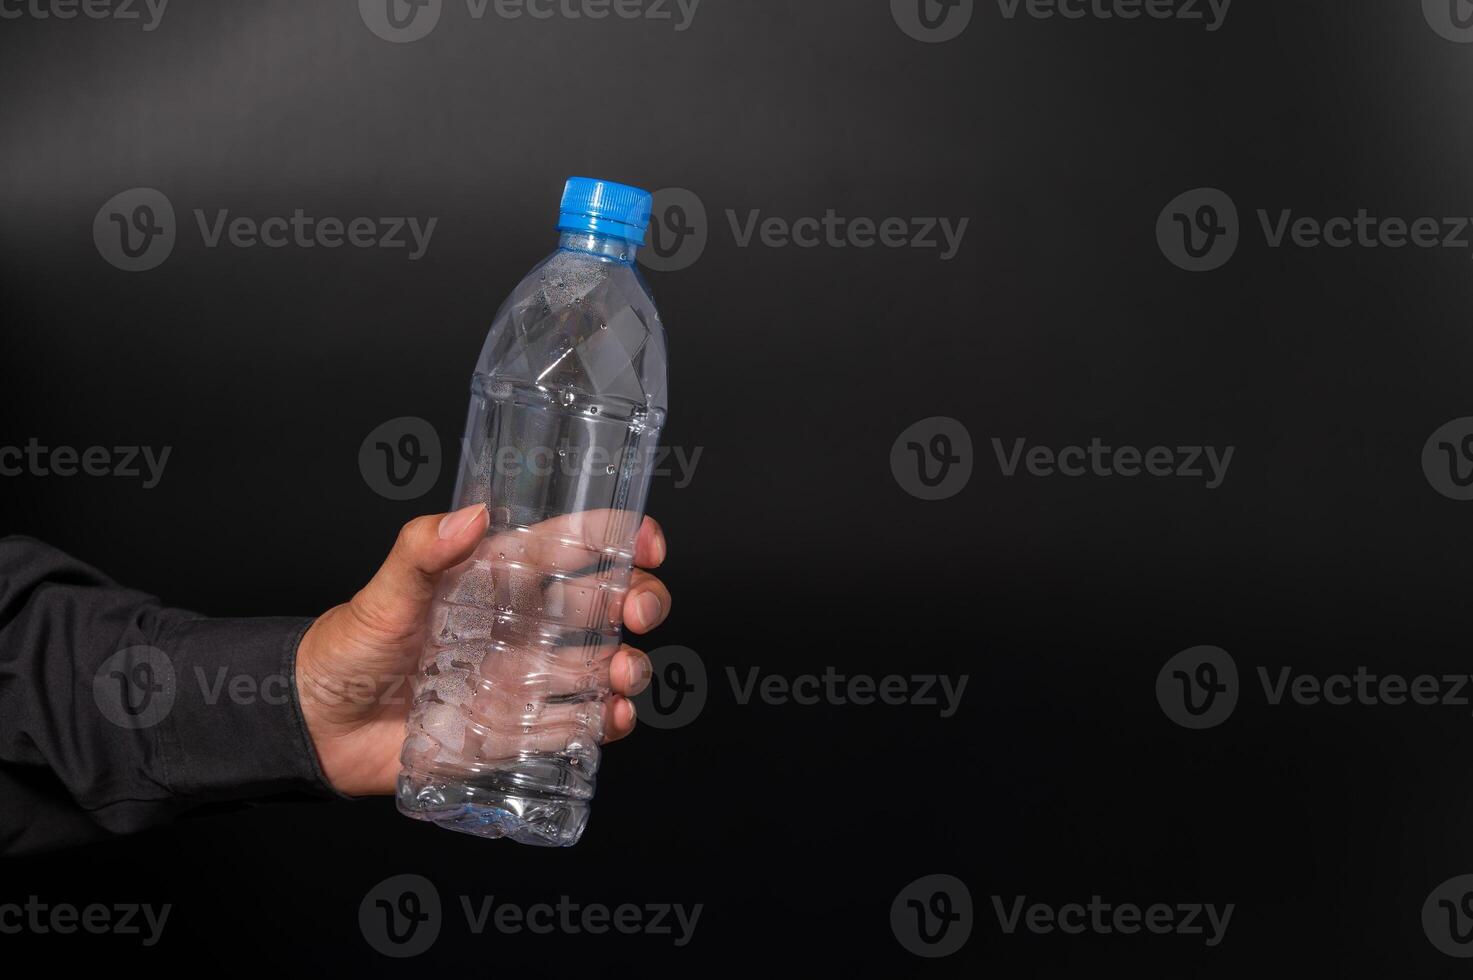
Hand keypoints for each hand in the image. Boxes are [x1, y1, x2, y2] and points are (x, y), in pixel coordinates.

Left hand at [295, 503, 670, 795]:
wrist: (316, 728)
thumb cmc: (345, 648)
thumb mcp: (383, 593)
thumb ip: (422, 551)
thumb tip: (471, 517)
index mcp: (499, 578)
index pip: (574, 546)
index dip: (619, 536)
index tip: (648, 542)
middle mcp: (522, 625)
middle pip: (604, 605)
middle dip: (640, 601)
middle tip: (639, 613)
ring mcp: (523, 678)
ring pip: (600, 665)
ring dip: (627, 666)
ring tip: (623, 675)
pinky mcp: (516, 730)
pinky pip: (575, 725)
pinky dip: (604, 722)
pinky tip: (612, 718)